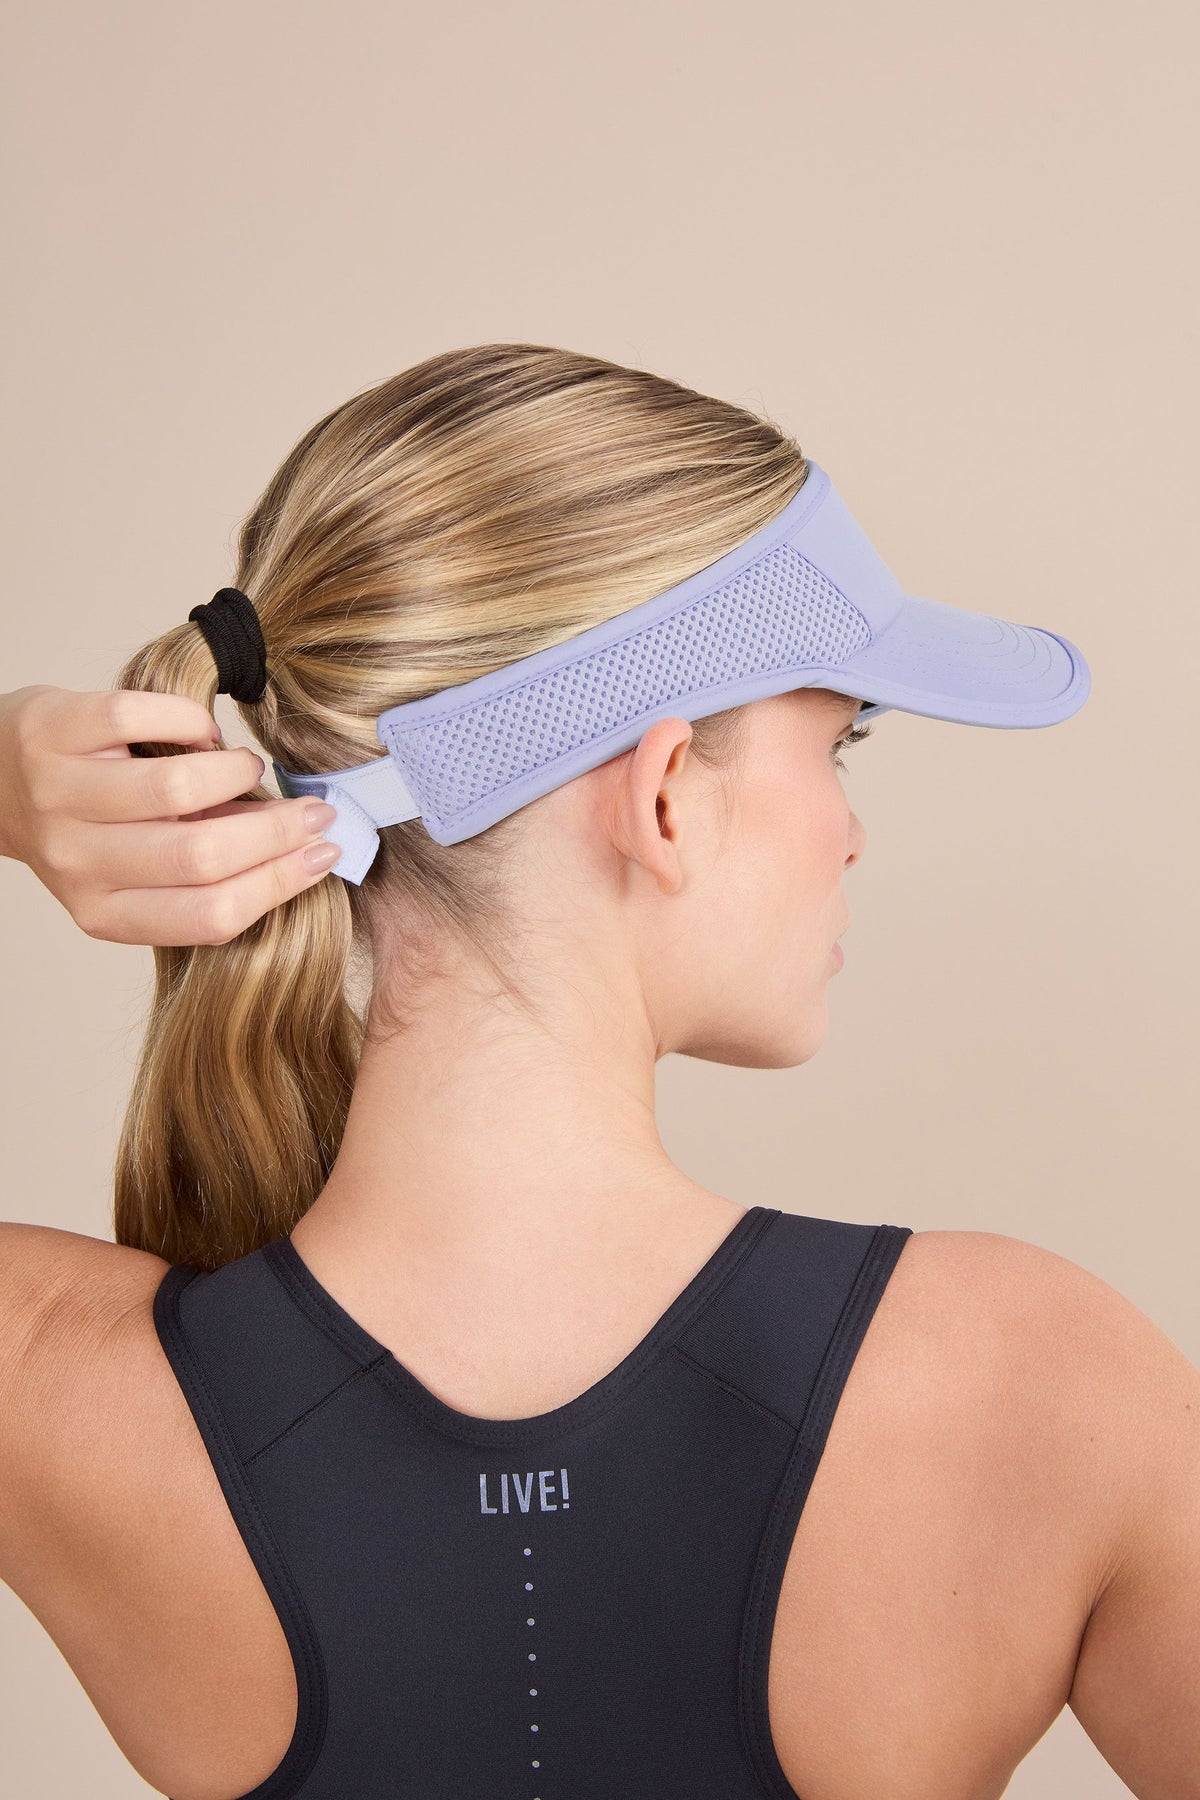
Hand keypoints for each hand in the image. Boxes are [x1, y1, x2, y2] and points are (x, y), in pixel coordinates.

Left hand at [0, 685, 342, 945]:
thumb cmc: (82, 824)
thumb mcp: (131, 871)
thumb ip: (200, 873)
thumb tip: (302, 851)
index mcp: (104, 912)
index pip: (210, 915)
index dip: (281, 883)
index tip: (326, 852)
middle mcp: (76, 864)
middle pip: (201, 856)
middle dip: (276, 830)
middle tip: (313, 807)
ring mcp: (60, 797)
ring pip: (176, 789)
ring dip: (234, 773)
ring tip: (244, 768)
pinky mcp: (54, 732)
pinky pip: (142, 718)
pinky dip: (191, 723)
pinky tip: (200, 734)